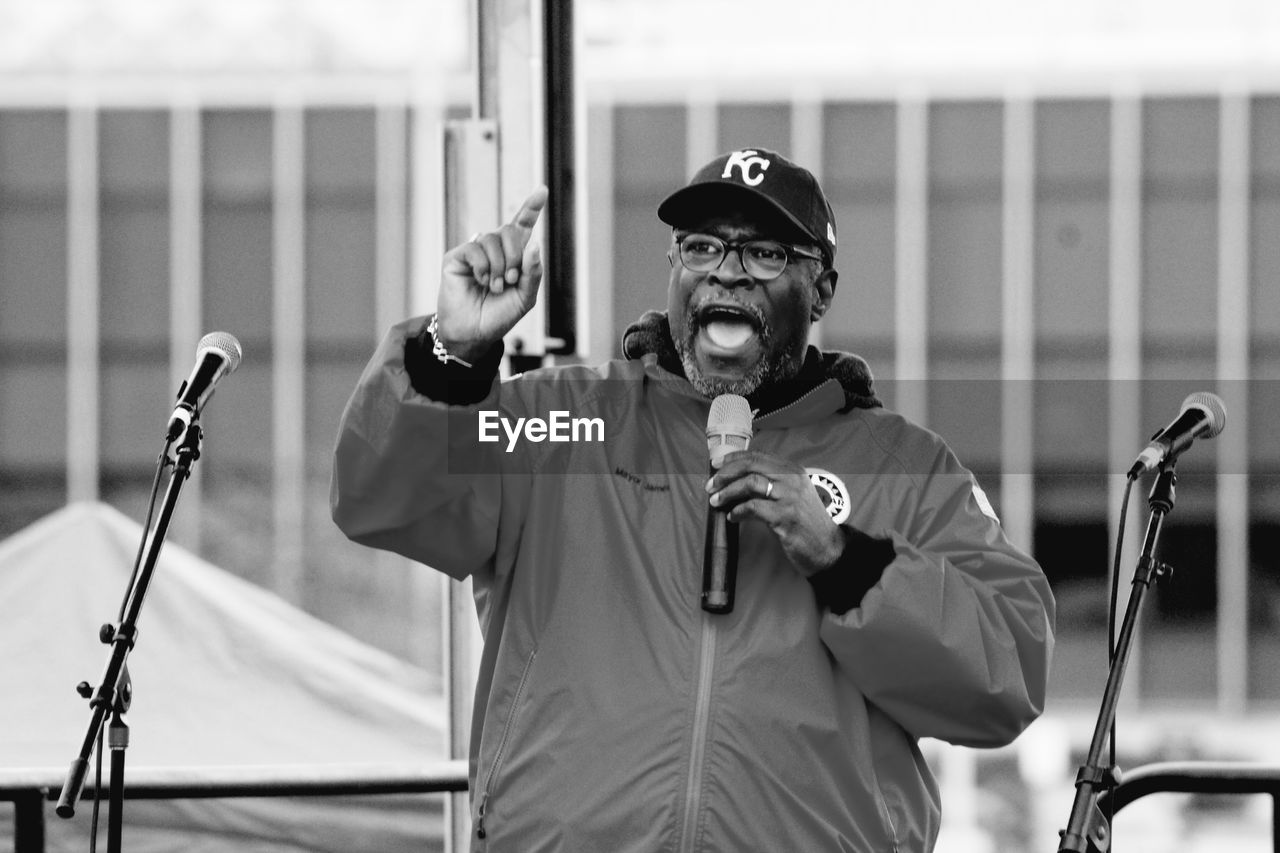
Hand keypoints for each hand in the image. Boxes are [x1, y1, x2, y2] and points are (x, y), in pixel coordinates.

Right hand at [435, 186, 547, 361]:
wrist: (474, 333)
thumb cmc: (499, 315)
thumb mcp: (525, 297)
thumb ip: (533, 273)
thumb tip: (535, 243)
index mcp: (513, 255)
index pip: (522, 226)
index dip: (531, 207)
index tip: (541, 190)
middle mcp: (494, 249)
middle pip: (509, 231)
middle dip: (515, 256)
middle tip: (511, 280)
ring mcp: (475, 251)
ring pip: (492, 239)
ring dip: (499, 267)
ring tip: (494, 287)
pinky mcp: (457, 257)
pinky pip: (474, 249)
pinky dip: (483, 268)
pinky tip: (481, 282)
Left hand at [707, 450, 844, 576]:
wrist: (827, 549)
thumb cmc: (804, 522)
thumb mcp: (792, 495)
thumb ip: (770, 483)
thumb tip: (735, 480)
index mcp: (793, 470)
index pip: (757, 456)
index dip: (733, 459)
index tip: (716, 466)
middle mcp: (792, 479)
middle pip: (751, 466)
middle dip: (725, 474)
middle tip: (711, 485)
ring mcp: (790, 497)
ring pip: (750, 484)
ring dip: (728, 492)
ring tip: (716, 501)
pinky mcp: (785, 517)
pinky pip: (753, 508)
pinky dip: (738, 511)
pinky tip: (733, 517)